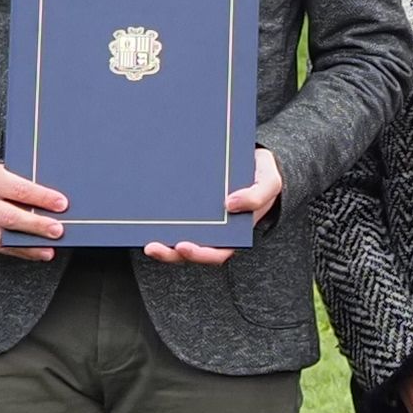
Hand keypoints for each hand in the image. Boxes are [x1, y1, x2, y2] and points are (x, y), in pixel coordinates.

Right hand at [0, 158, 70, 256]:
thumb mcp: (5, 174)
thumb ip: (26, 184)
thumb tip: (58, 201)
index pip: (19, 189)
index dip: (42, 198)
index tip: (62, 204)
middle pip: (10, 217)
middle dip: (37, 225)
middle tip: (58, 230)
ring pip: (4, 237)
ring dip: (30, 244)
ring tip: (49, 247)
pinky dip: (21, 252)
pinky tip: (37, 252)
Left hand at [143, 150, 283, 266]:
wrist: (257, 159)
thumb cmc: (264, 175)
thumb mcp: (269, 183)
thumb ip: (256, 196)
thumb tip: (230, 205)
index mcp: (234, 232)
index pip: (216, 253)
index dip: (199, 253)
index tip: (183, 246)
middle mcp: (213, 230)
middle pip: (189, 249)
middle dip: (169, 252)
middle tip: (152, 247)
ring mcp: (198, 219)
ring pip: (176, 236)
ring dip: (159, 241)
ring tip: (143, 237)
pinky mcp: (187, 206)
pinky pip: (170, 215)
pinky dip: (156, 217)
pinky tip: (143, 209)